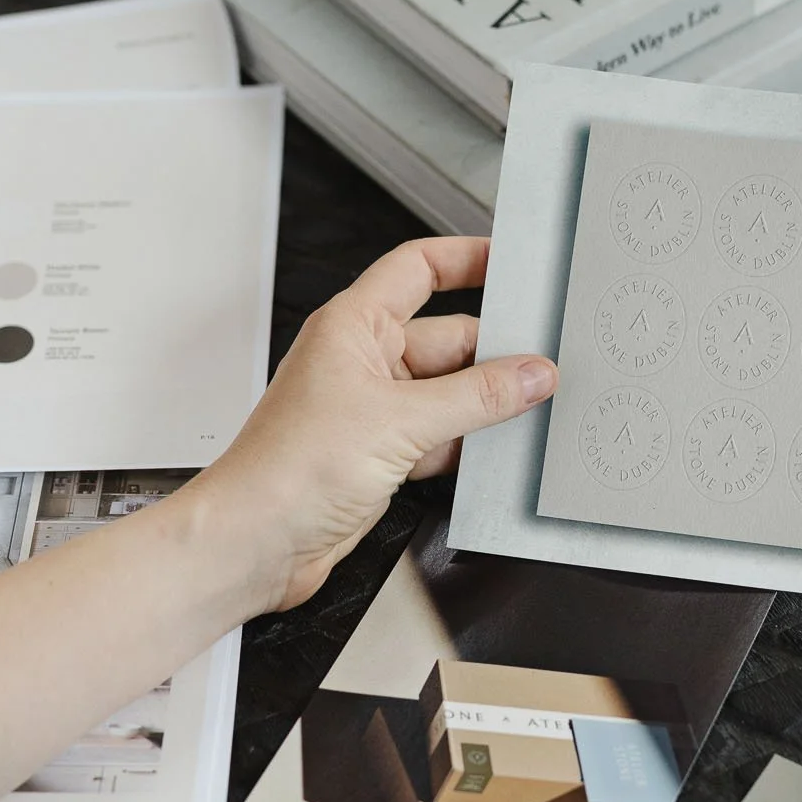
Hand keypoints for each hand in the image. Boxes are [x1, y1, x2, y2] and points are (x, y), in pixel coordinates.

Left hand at [193, 236, 555, 612]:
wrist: (256, 542)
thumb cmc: (288, 470)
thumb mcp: (400, 421)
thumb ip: (476, 397)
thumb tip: (530, 375)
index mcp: (353, 325)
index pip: (418, 269)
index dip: (465, 259)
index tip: (511, 262)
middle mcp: (362, 361)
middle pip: (447, 337)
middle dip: (493, 352)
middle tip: (545, 362)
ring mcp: (372, 409)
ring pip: (448, 391)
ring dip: (484, 403)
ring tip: (531, 408)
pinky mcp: (381, 453)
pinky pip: (439, 435)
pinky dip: (468, 443)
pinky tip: (497, 452)